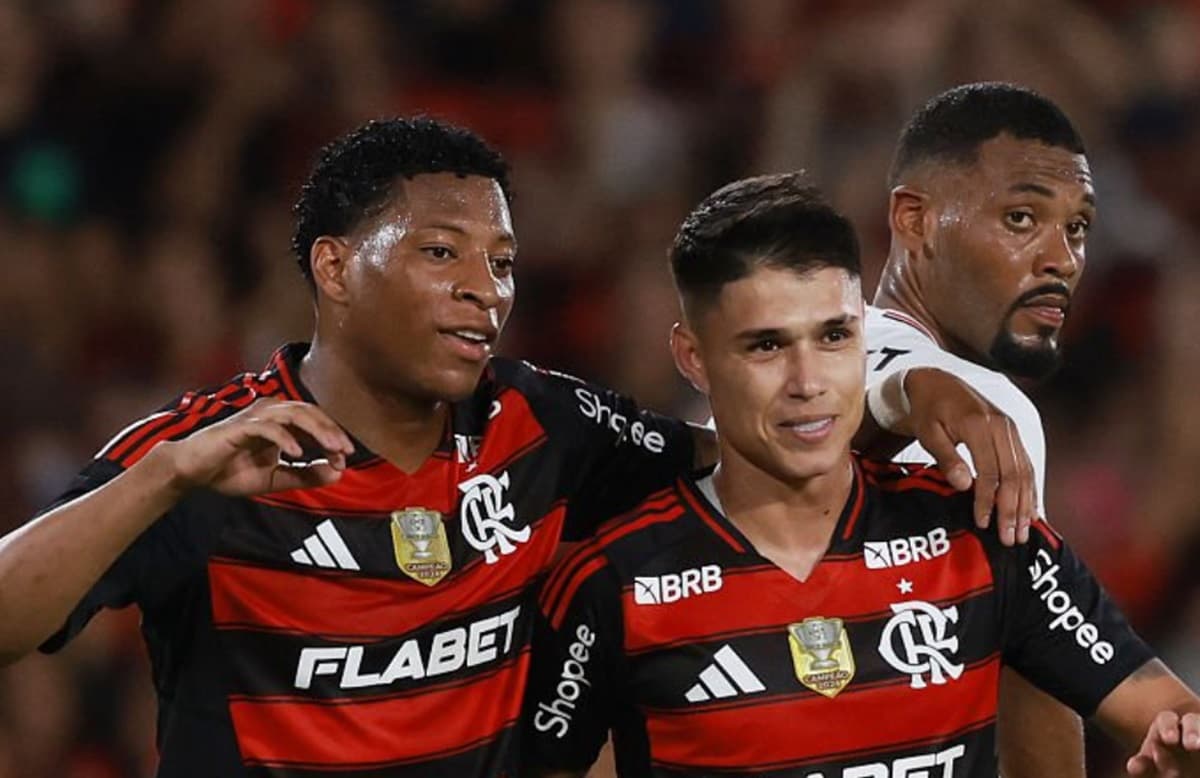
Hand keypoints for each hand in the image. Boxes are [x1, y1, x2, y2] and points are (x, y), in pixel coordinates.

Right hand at [160, 397, 354, 496]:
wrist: (192, 472)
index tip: (344, 460)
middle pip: (310, 413)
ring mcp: (255, 417)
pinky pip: (268, 428)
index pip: (315, 422)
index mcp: (281, 422)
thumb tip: (338, 474)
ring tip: (331, 448)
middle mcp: (270, 413)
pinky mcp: (240, 426)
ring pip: (294, 414)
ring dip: (317, 430)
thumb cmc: (230, 471)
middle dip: (331, 431)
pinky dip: (286, 439)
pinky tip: (298, 454)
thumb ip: (305, 476)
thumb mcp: (275, 479)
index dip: (333, 438)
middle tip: (346, 451)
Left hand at [900, 368, 1036, 545]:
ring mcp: (1010, 429)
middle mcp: (1002, 426)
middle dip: (1012, 510)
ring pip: (1025, 471)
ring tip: (1021, 532)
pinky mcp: (1013, 433)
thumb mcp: (928, 432)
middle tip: (1009, 538)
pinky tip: (1028, 510)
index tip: (983, 523)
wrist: (937, 383)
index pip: (990, 471)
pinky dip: (1028, 489)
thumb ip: (946, 457)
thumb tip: (964, 486)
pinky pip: (1025, 464)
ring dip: (1025, 504)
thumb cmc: (928, 409)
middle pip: (1014, 475)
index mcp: (979, 425)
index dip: (988, 500)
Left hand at [1128, 711, 1199, 775]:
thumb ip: (1143, 764)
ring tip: (1199, 746)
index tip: (1170, 739)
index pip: (1167, 720)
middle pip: (1193, 722)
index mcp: (1167, 726)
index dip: (1168, 728)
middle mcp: (1190, 728)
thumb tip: (1133, 767)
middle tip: (1193, 745)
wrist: (1184, 766)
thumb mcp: (1151, 763)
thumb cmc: (1162, 761)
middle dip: (1193, 732)